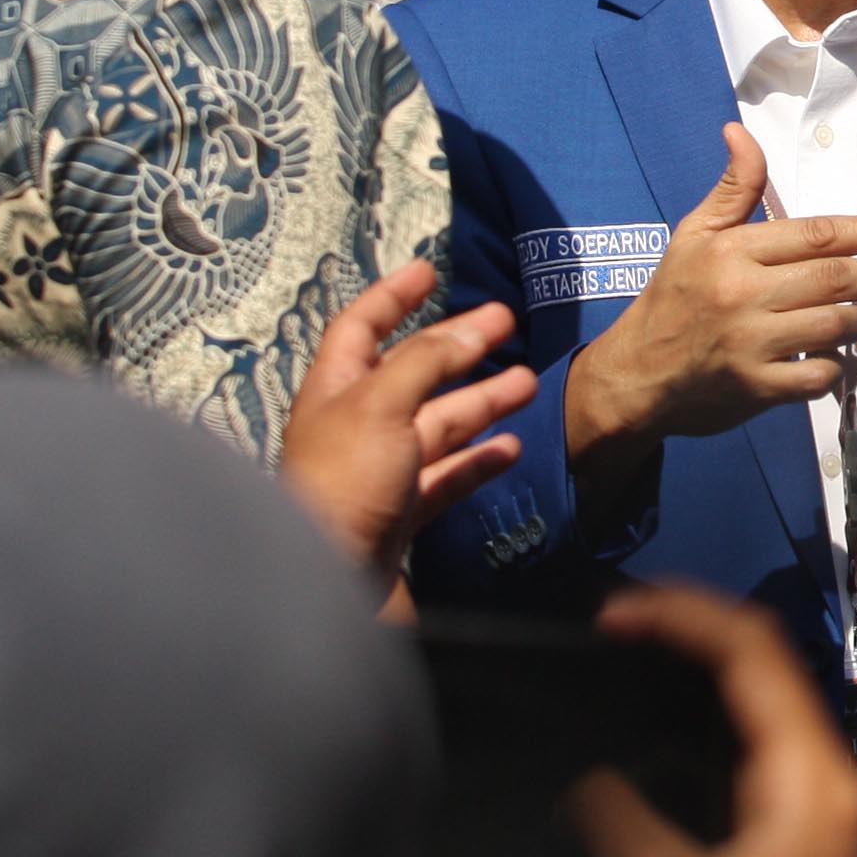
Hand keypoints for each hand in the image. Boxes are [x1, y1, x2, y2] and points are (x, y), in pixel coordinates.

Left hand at [275, 261, 535, 584]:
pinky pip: (448, 479)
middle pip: (412, 374)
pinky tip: (510, 448)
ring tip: (528, 381)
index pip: (361, 327)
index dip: (393, 296)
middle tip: (505, 321)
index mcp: (335, 392)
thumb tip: (469, 329)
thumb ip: (426, 362)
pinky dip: (479, 461)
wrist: (328, 587)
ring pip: (438, 426)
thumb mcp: (381, 404)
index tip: (429, 269)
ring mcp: (381, 474)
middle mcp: (356, 428)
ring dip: (482, 401)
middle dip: (458, 346)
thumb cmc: (342, 485)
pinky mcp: (403, 516)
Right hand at [564, 124, 856, 459]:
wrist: (634, 375)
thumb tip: (739, 131)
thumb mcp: (693, 235)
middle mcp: (742, 294)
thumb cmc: (672, 298)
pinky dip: (834, 366)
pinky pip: (816, 377)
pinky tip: (835, 356)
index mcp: (732, 252)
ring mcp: (749, 344)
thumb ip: (732, 189)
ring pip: (833, 325)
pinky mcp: (754, 388)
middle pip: (835, 278)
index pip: (816, 235)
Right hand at [568, 582, 856, 856]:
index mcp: (814, 783)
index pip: (756, 654)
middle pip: (766, 671)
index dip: (682, 617)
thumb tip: (583, 777)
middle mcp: (830, 789)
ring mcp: (819, 822)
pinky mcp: (796, 853)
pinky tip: (650, 737)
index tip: (611, 612)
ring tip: (625, 659)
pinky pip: (754, 757)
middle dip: (690, 636)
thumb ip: (613, 813)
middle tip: (614, 622)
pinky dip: (704, 730)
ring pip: (761, 713)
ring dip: (697, 679)